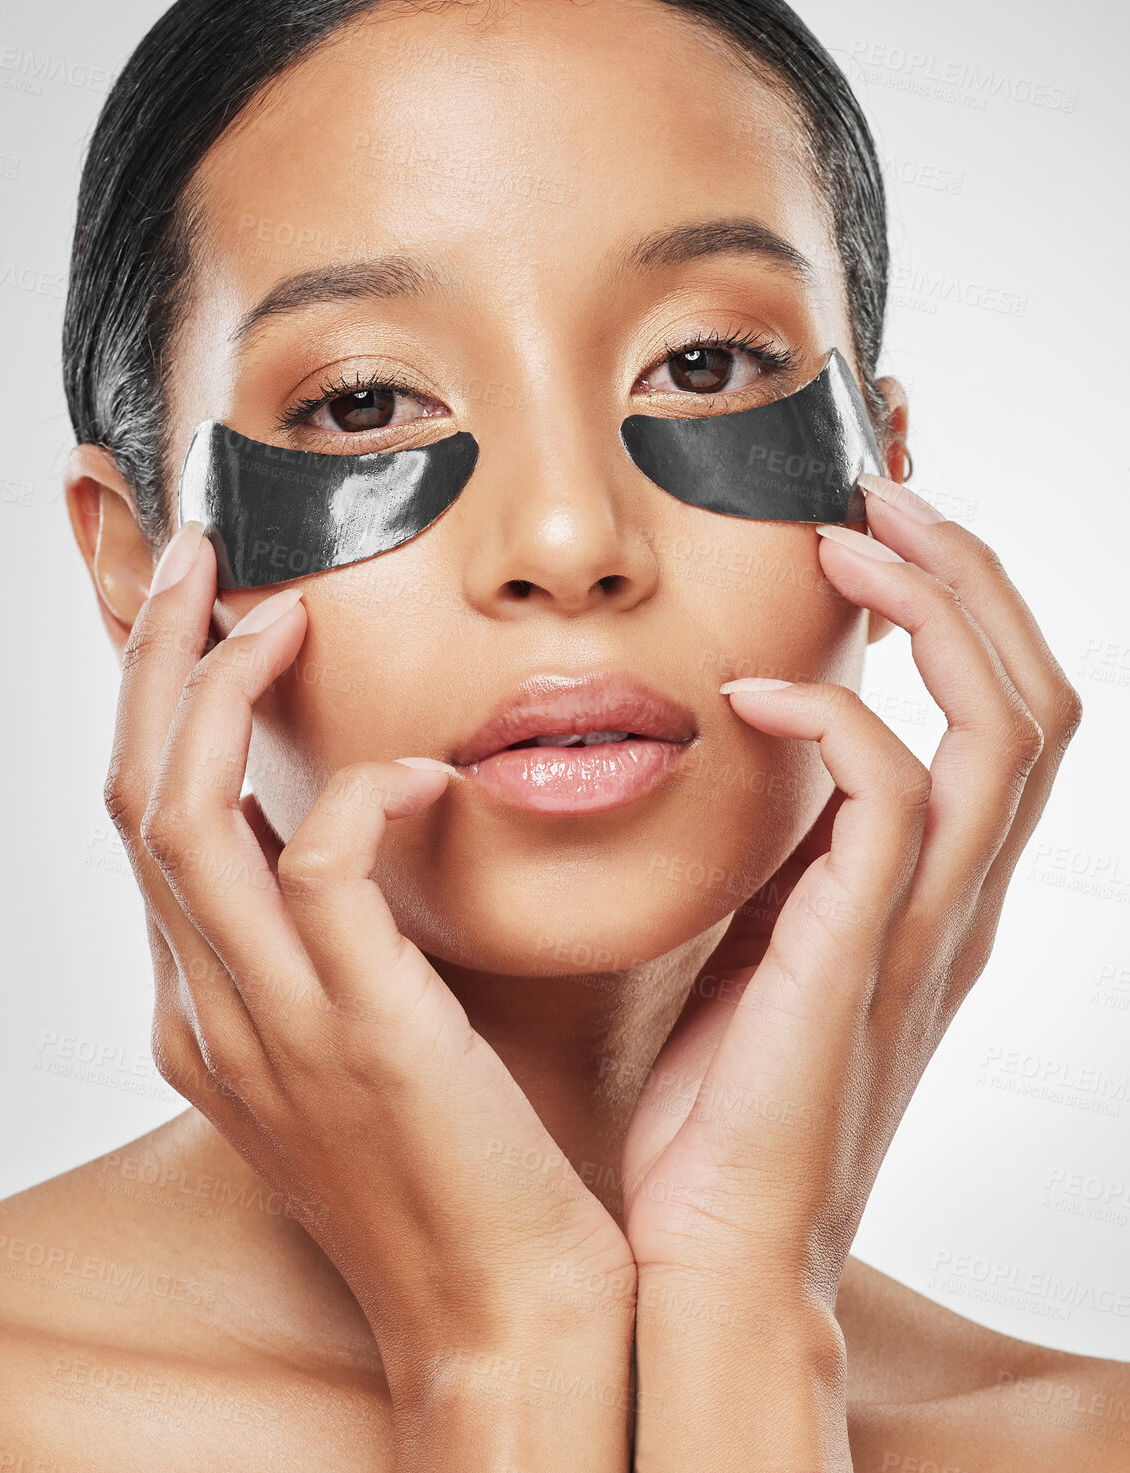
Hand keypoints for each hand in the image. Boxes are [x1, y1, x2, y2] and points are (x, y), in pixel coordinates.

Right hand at [103, 523, 634, 1468]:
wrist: (507, 1322)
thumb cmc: (461, 1169)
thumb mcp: (368, 1039)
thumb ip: (341, 938)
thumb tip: (367, 815)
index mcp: (209, 1007)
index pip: (148, 819)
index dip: (160, 702)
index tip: (208, 612)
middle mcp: (209, 1009)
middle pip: (134, 794)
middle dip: (152, 660)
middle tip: (199, 556)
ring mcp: (271, 1025)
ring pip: (181, 814)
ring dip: (216, 690)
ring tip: (278, 608)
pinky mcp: (359, 1033)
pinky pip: (324, 870)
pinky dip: (364, 793)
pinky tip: (429, 771)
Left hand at [622, 476, 1081, 1466]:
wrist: (705, 1250)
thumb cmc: (715, 1102)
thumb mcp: (759, 939)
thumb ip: (783, 845)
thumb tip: (743, 730)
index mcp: (933, 892)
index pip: (1002, 715)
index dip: (965, 604)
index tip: (877, 524)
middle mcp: (956, 903)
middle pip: (1037, 698)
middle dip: (971, 575)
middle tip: (880, 491)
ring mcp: (923, 932)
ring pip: (1006, 730)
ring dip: (938, 610)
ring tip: (851, 537)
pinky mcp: (862, 959)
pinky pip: (894, 802)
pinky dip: (835, 717)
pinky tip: (748, 690)